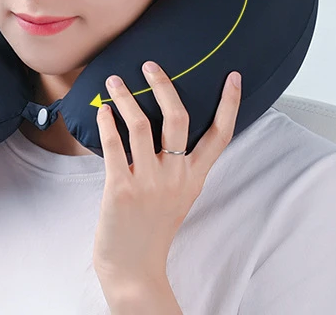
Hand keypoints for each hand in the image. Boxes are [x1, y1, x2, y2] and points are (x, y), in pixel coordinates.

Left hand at [92, 61, 241, 283]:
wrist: (133, 269)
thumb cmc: (152, 228)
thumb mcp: (179, 195)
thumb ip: (179, 164)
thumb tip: (169, 125)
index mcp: (194, 177)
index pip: (221, 136)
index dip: (229, 105)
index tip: (233, 77)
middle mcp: (176, 177)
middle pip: (178, 118)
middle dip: (163, 86)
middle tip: (149, 66)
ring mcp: (149, 182)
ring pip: (141, 125)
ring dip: (126, 97)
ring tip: (114, 81)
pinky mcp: (121, 188)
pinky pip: (114, 145)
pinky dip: (107, 122)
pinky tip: (103, 110)